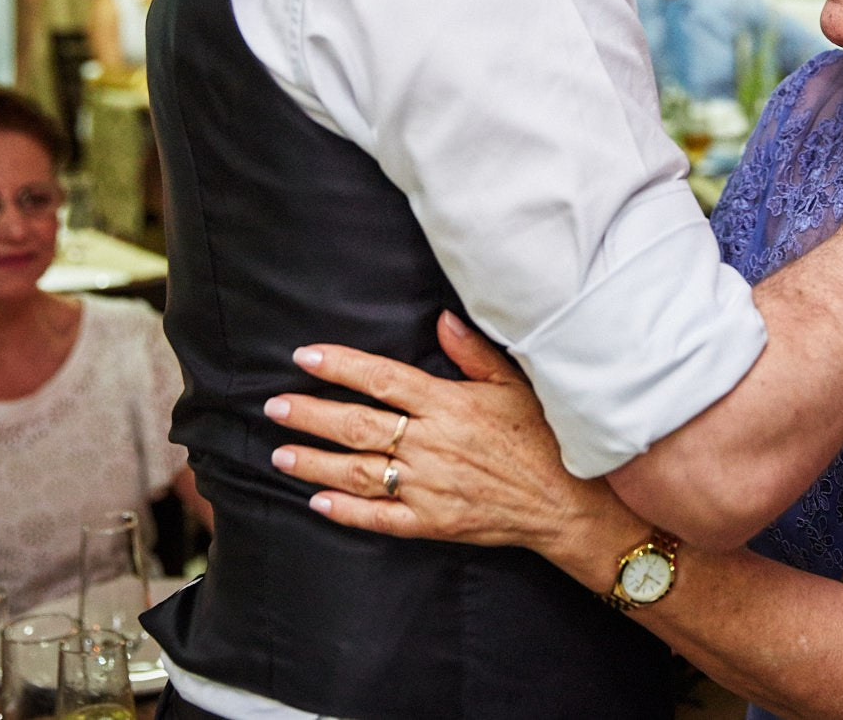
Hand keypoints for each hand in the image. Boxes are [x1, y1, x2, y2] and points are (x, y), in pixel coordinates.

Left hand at [264, 313, 629, 562]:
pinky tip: (318, 501)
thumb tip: (441, 320)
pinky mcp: (432, 522)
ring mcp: (428, 487)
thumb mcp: (514, 385)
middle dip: (310, 415)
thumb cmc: (543, 438)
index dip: (339, 366)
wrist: (567, 502)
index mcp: (448, 405)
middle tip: (274, 406)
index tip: (305, 357)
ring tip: (280, 453)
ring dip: (315, 462)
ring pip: (358, 473)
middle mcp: (431, 445)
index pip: (381, 379)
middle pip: (357, 426)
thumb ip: (473, 354)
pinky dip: (346, 511)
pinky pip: (380, 518)